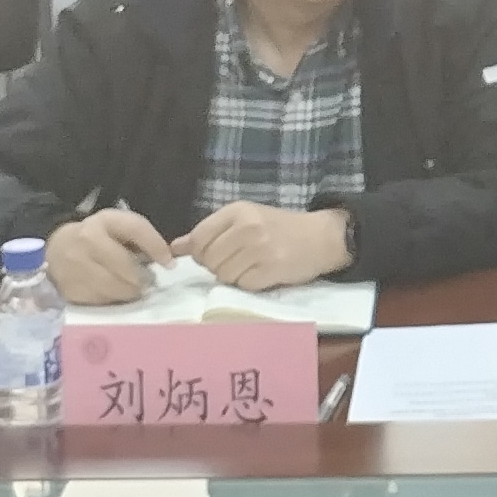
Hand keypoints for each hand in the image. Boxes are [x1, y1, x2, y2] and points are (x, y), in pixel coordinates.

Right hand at [45, 208, 174, 304]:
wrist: (56, 249)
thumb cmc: (97, 238)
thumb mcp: (117, 227)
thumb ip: (140, 238)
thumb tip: (166, 261)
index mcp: (105, 221)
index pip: (136, 229)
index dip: (156, 246)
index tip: (169, 263)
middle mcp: (88, 239)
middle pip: (126, 266)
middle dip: (142, 278)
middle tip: (148, 283)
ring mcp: (76, 265)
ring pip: (115, 287)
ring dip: (130, 292)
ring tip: (133, 289)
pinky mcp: (69, 287)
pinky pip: (101, 299)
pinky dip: (112, 299)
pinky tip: (113, 292)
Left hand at [173, 202, 352, 290]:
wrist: (321, 237)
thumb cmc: (279, 227)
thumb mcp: (244, 219)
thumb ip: (209, 232)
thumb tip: (175, 248)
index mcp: (238, 211)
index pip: (200, 238)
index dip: (200, 252)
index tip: (213, 254)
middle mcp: (248, 227)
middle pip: (210, 260)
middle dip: (217, 266)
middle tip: (236, 260)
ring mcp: (260, 249)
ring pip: (224, 275)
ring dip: (233, 276)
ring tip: (250, 266)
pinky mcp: (271, 269)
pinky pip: (243, 285)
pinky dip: (249, 284)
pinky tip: (261, 273)